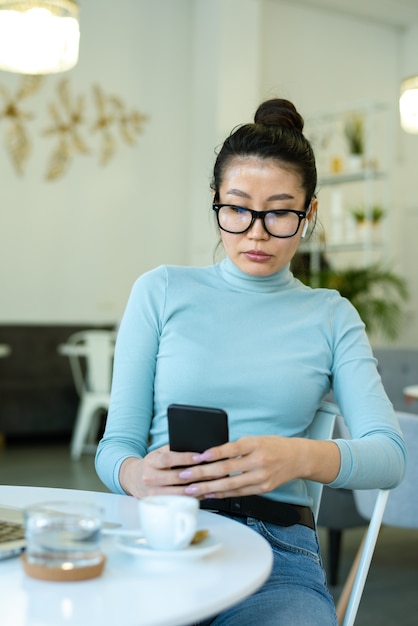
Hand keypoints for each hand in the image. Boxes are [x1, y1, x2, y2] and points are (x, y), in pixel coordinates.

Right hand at [119, 445, 215, 498]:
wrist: (134, 479)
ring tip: (212, 482)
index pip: (168, 459)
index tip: (200, 457)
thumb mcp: (158, 453)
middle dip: (196, 474)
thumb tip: (196, 448)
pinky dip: (193, 497)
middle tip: (213, 471)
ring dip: (197, 488)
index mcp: (150, 462)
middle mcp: (150, 478)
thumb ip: (173, 450)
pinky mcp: (158, 504)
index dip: (185, 458)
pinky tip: (204, 493)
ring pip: (178, 492)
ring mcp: (153, 493)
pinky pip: (179, 501)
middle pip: (175, 477)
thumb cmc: (152, 464)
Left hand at [176, 435, 339, 499]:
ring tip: (191, 489)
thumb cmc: (273, 445)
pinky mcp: (263, 489)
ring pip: (230, 485)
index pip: (230, 449)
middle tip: (185, 476)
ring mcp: (261, 477)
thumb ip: (236, 447)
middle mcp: (259, 461)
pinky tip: (209, 494)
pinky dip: (222, 494)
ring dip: (208, 488)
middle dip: (202, 474)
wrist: (297, 458)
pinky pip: (238, 493)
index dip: (213, 453)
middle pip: (226, 470)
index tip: (197, 456)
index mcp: (255, 444)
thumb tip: (210, 455)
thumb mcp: (255, 439)